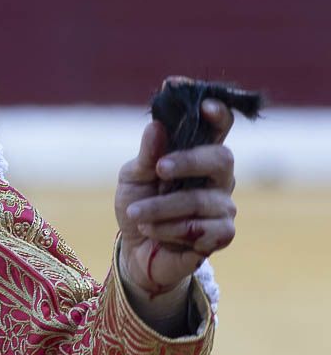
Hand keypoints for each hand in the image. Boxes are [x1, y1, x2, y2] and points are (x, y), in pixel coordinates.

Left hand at [115, 98, 236, 294]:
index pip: (218, 127)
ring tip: (137, 215)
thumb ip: (147, 154)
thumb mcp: (133, 177)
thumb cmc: (138, 205)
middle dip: (188, 162)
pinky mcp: (222, 234)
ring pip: (202, 199)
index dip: (217, 112)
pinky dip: (169, 229)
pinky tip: (155, 232)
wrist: (135, 250)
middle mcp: (217, 178)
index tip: (204, 105)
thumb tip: (155, 126)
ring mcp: (222, 205)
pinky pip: (202, 228)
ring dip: (161, 207)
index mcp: (198, 154)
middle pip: (221, 158)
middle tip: (159, 170)